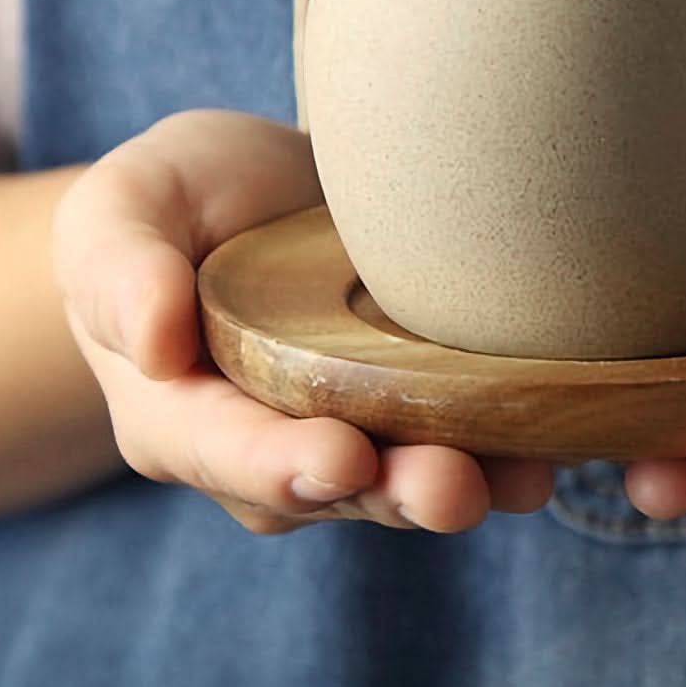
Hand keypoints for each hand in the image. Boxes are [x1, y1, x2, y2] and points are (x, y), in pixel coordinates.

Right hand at [53, 109, 554, 533]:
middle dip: (394, 491)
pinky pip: (465, 444)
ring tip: (525, 478)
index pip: (225, 453)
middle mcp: (267, 452)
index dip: (281, 466)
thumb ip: (122, 266)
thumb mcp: (125, 209)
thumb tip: (150, 341)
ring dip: (467, 483)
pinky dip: (514, 448)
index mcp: (179, 417)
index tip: (339, 458)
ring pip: (404, 480)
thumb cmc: (172, 203)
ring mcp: (349, 438)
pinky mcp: (418, 413)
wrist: (252, 195)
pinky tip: (563, 444)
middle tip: (453, 487)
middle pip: (331, 489)